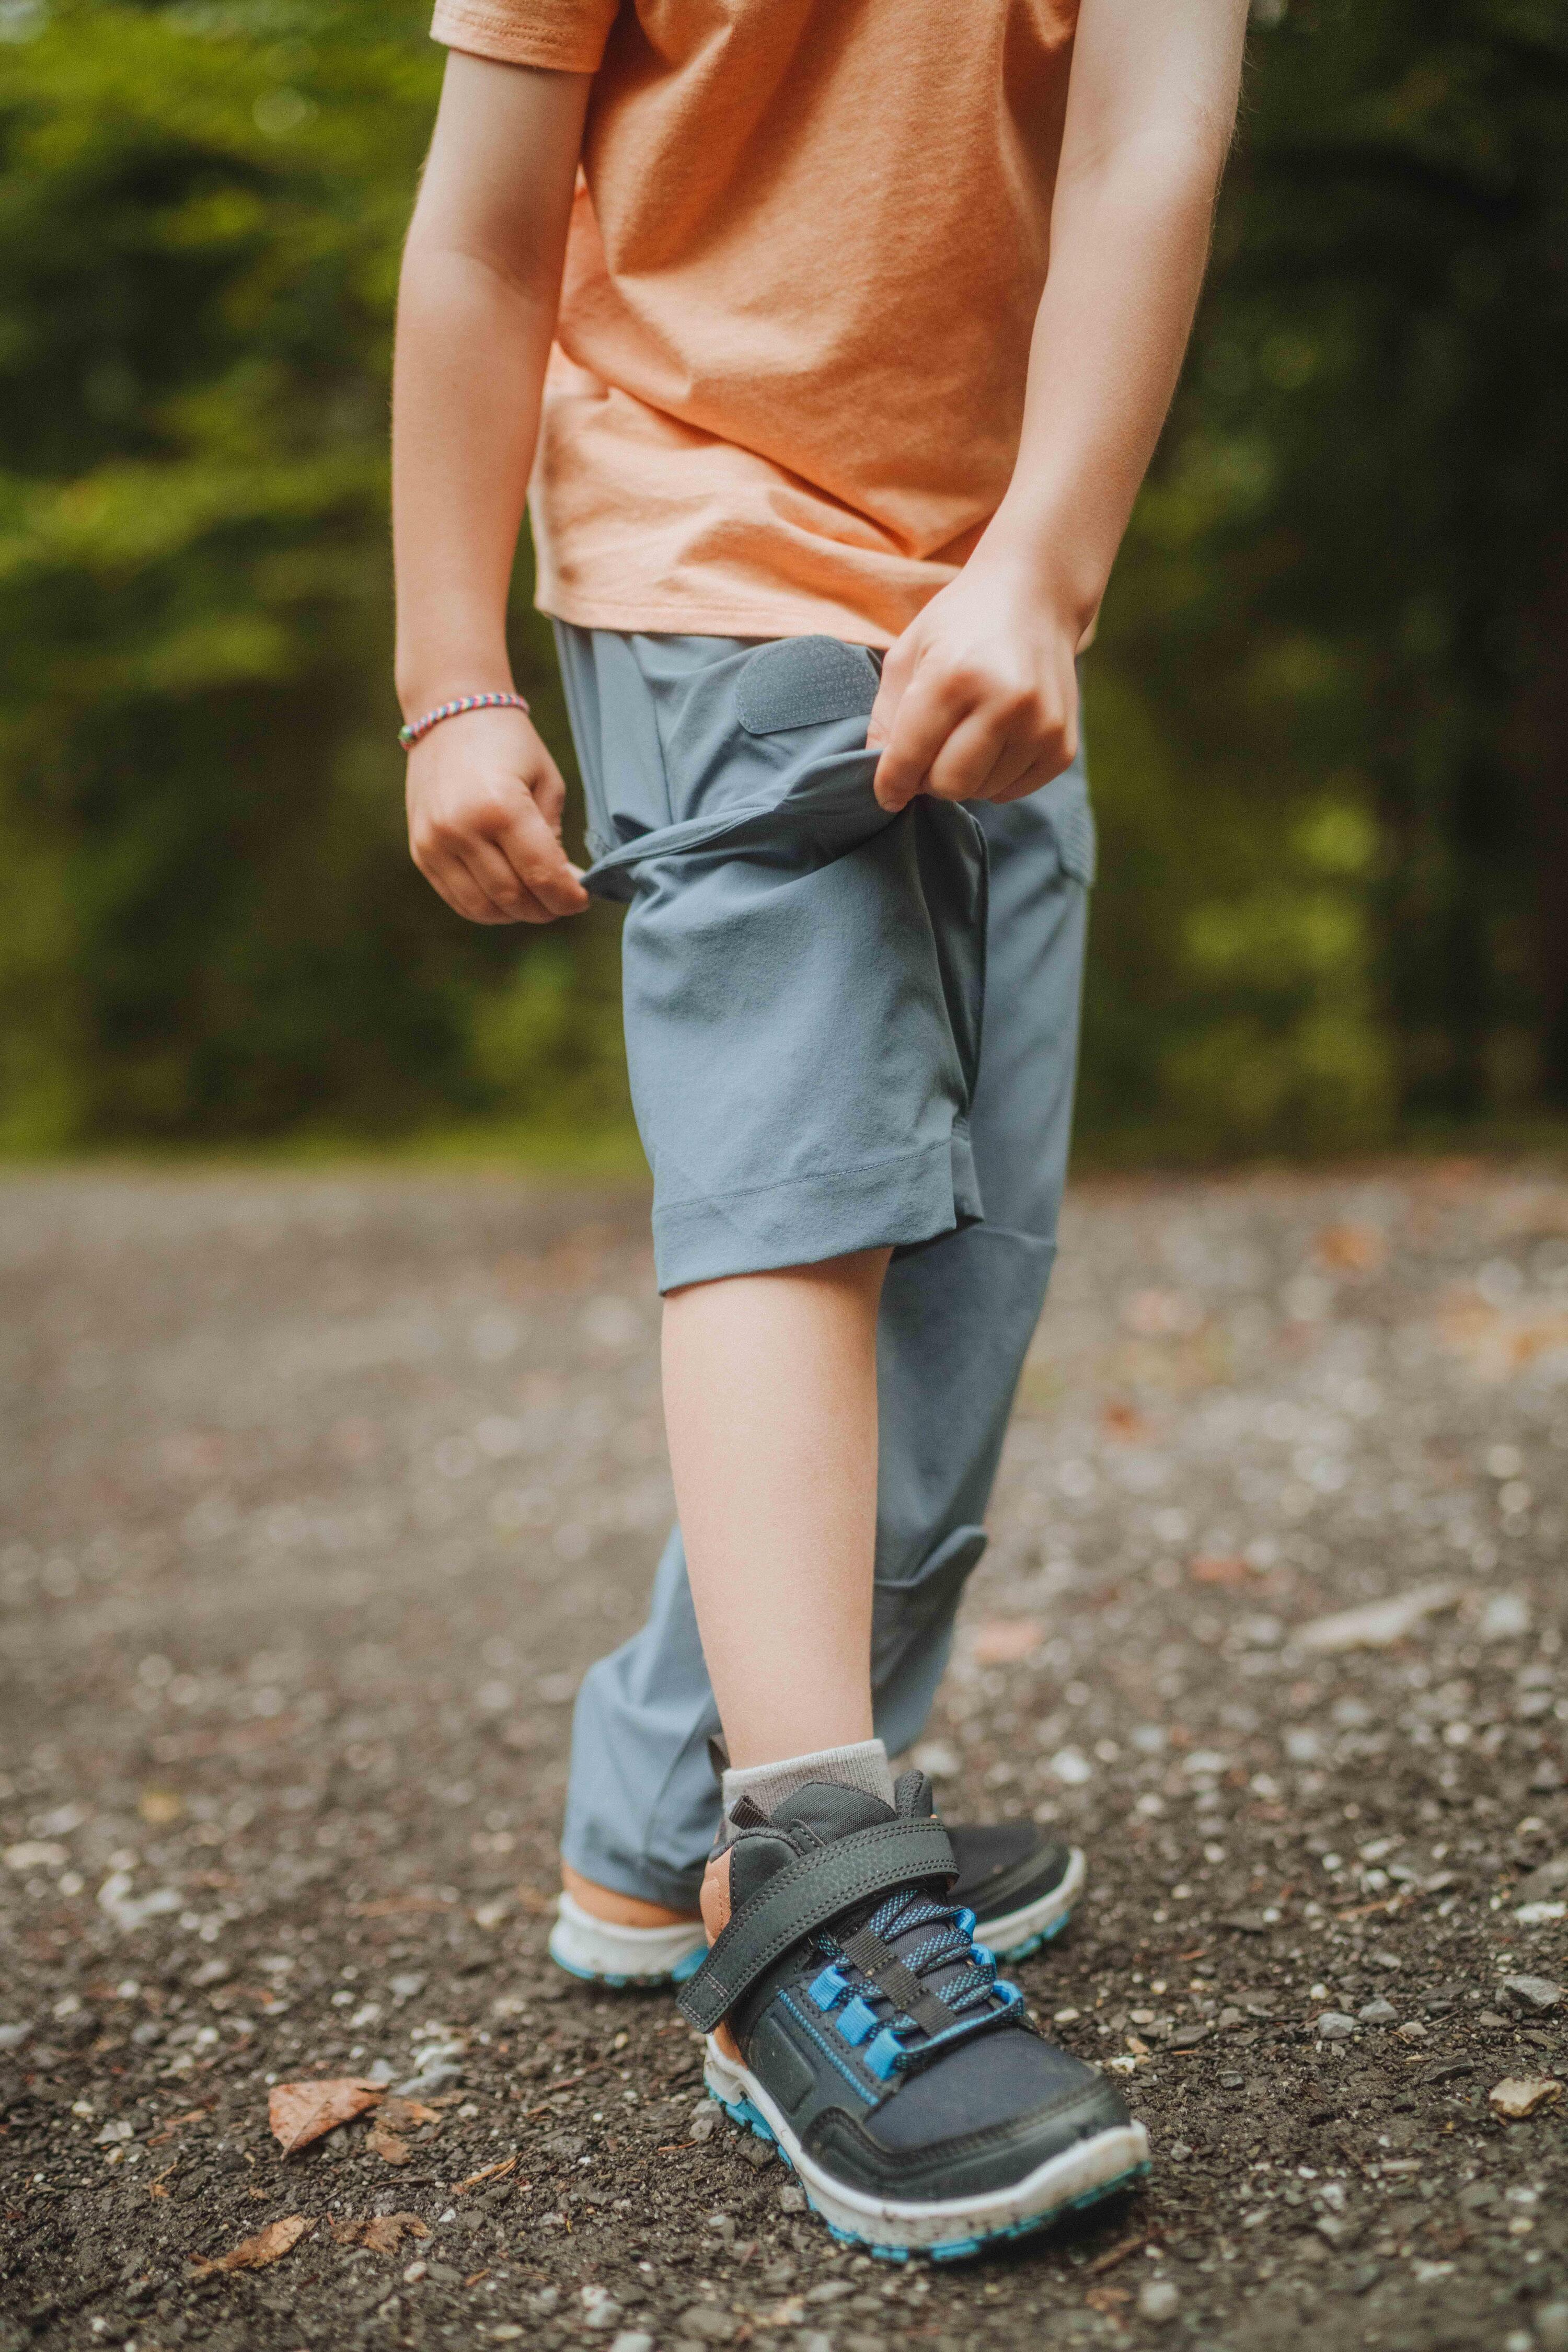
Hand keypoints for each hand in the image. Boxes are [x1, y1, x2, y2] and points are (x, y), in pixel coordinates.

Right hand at [405, 704, 589, 923]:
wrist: (449, 713)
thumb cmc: (509, 743)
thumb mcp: (546, 782)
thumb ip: (554, 838)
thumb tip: (565, 885)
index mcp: (500, 807)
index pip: (542, 875)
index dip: (568, 898)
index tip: (583, 900)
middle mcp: (461, 829)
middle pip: (513, 898)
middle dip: (546, 909)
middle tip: (563, 901)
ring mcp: (435, 843)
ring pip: (484, 908)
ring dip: (517, 914)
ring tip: (537, 899)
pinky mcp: (420, 851)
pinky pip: (457, 899)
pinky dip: (488, 907)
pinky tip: (507, 896)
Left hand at [867, 548, 1082, 813]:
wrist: (1034, 597)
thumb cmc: (959, 626)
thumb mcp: (907, 657)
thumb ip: (886, 721)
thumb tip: (885, 788)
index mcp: (954, 676)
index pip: (910, 759)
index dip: (891, 784)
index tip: (887, 793)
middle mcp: (1005, 702)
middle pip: (949, 786)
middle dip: (930, 777)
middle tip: (931, 749)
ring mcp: (1041, 726)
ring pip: (982, 792)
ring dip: (965, 774)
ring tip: (969, 731)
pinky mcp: (1063, 745)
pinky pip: (1012, 791)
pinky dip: (996, 776)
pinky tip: (998, 737)